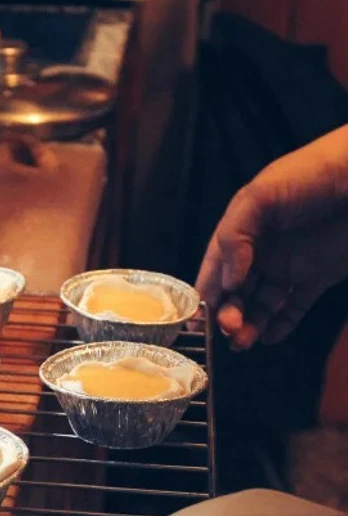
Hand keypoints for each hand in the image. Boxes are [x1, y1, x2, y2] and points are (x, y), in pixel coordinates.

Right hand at [195, 125, 347, 348]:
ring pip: (261, 304)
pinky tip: (271, 337)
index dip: (204, 293)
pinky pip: (295, 307)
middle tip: (228, 329)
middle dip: (227, 313)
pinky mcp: (317, 276)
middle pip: (235, 292)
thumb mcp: (260, 195)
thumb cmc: (310, 174)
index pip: (213, 268)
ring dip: (249, 325)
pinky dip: (282, 325)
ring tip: (244, 342)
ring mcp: (288, 265)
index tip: (198, 317)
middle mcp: (260, 251)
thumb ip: (235, 235)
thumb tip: (228, 279)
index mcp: (240, 230)